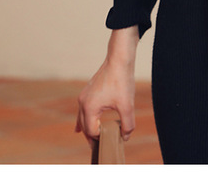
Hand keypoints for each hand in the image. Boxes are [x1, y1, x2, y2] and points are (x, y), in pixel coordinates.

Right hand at [75, 26, 138, 146]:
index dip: (101, 139)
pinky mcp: (88, 91)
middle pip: (84, 127)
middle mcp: (83, 102)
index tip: (111, 143)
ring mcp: (83, 95)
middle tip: (100, 148)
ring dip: (87, 129)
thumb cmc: (122, 80)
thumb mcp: (127, 105)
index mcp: (89, 107)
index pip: (92, 132)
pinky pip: (82, 110)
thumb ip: (127, 124)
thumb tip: (125, 138)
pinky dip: (83, 120)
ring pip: (82, 118)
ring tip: (92, 141)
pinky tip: (80, 128)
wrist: (119, 58)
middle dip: (92, 138)